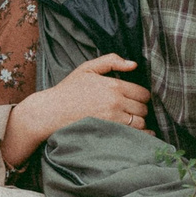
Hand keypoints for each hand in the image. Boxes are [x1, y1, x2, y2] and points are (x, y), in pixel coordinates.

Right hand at [0, 53, 150, 164]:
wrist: (52, 111)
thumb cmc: (69, 89)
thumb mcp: (88, 68)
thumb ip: (111, 61)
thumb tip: (134, 65)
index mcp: (114, 86)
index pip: (143, 94)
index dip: (141, 97)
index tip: (134, 99)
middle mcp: (116, 103)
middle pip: (143, 109)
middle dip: (140, 110)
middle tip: (131, 111)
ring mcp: (113, 119)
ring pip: (140, 123)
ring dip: (138, 123)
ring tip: (130, 121)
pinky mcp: (108, 133)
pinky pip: (133, 135)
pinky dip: (138, 135)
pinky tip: (135, 134)